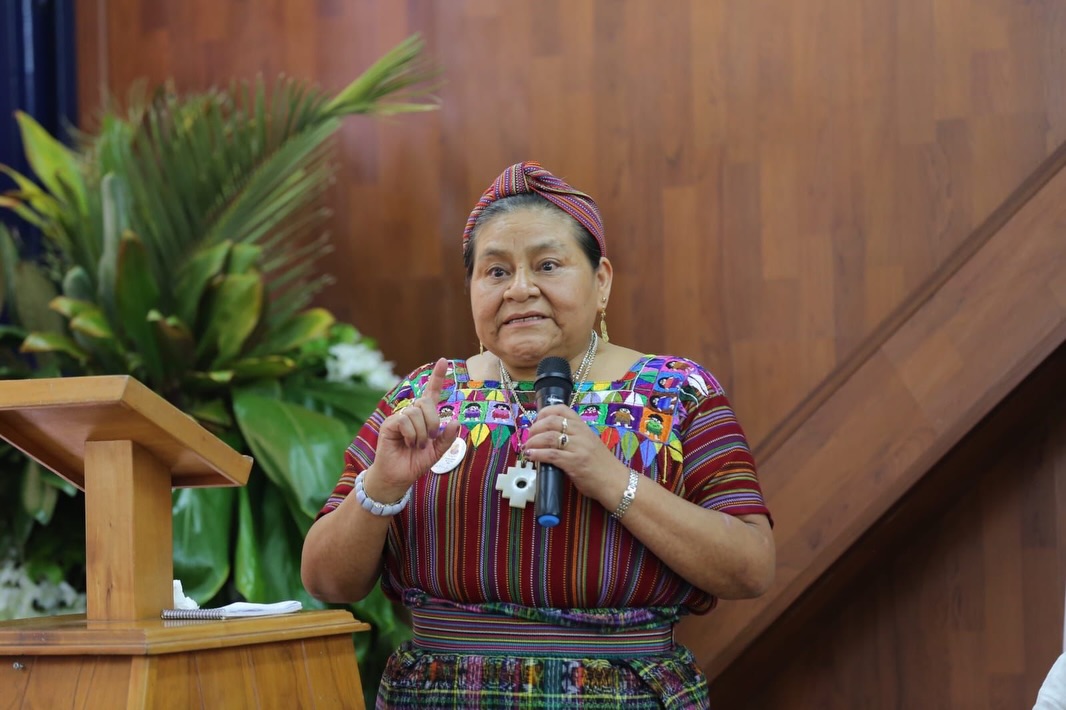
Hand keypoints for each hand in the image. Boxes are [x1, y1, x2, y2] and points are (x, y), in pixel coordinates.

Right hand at [366, 358, 459, 500]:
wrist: (398, 477)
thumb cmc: (415, 462)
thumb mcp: (437, 452)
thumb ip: (447, 438)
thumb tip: (457, 421)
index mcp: (424, 417)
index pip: (431, 392)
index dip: (438, 376)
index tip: (443, 360)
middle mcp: (411, 413)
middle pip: (425, 402)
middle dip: (433, 421)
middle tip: (429, 438)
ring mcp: (399, 417)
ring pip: (415, 412)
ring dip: (420, 432)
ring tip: (416, 445)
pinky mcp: (389, 424)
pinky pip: (404, 419)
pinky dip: (411, 434)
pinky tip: (407, 443)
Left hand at [523, 404, 628, 504]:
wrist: (616, 482)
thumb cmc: (601, 465)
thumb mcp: (589, 444)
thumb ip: (573, 437)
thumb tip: (548, 436)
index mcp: (584, 427)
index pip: (561, 409)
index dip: (544, 412)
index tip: (536, 421)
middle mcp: (581, 434)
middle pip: (551, 422)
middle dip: (535, 428)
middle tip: (529, 437)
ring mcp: (578, 448)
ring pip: (548, 437)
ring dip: (533, 441)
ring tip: (527, 447)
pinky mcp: (574, 463)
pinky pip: (551, 454)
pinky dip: (537, 454)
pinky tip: (531, 455)